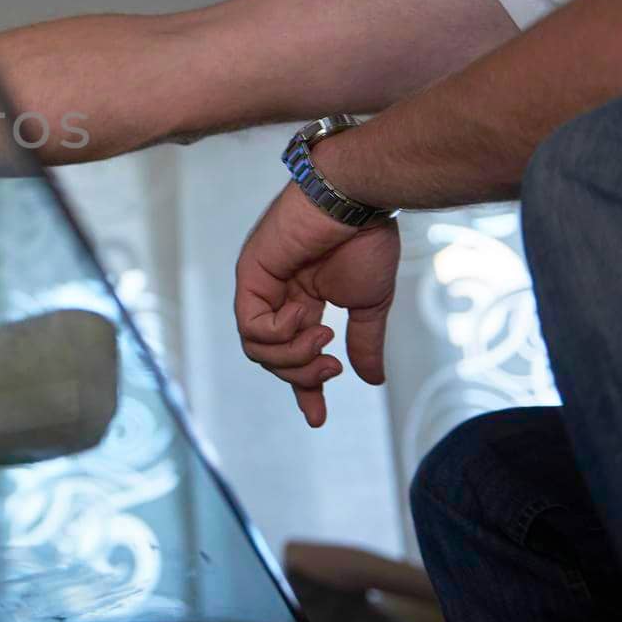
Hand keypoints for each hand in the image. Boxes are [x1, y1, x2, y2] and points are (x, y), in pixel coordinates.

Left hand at [233, 183, 399, 426]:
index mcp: (303, 302)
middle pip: (271, 359)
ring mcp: (260, 285)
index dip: (303, 388)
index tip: (317, 418)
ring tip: (323, 336)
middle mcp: (277, 296)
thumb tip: (372, 380)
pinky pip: (252, 327)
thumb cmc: (366, 241)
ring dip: (294, 356)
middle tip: (332, 367)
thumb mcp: (368, 305)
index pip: (293, 355)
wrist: (358, 202)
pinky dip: (281, 332)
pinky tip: (305, 313)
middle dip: (301, 376)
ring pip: (257, 349)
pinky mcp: (250, 276)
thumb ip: (363, 342)